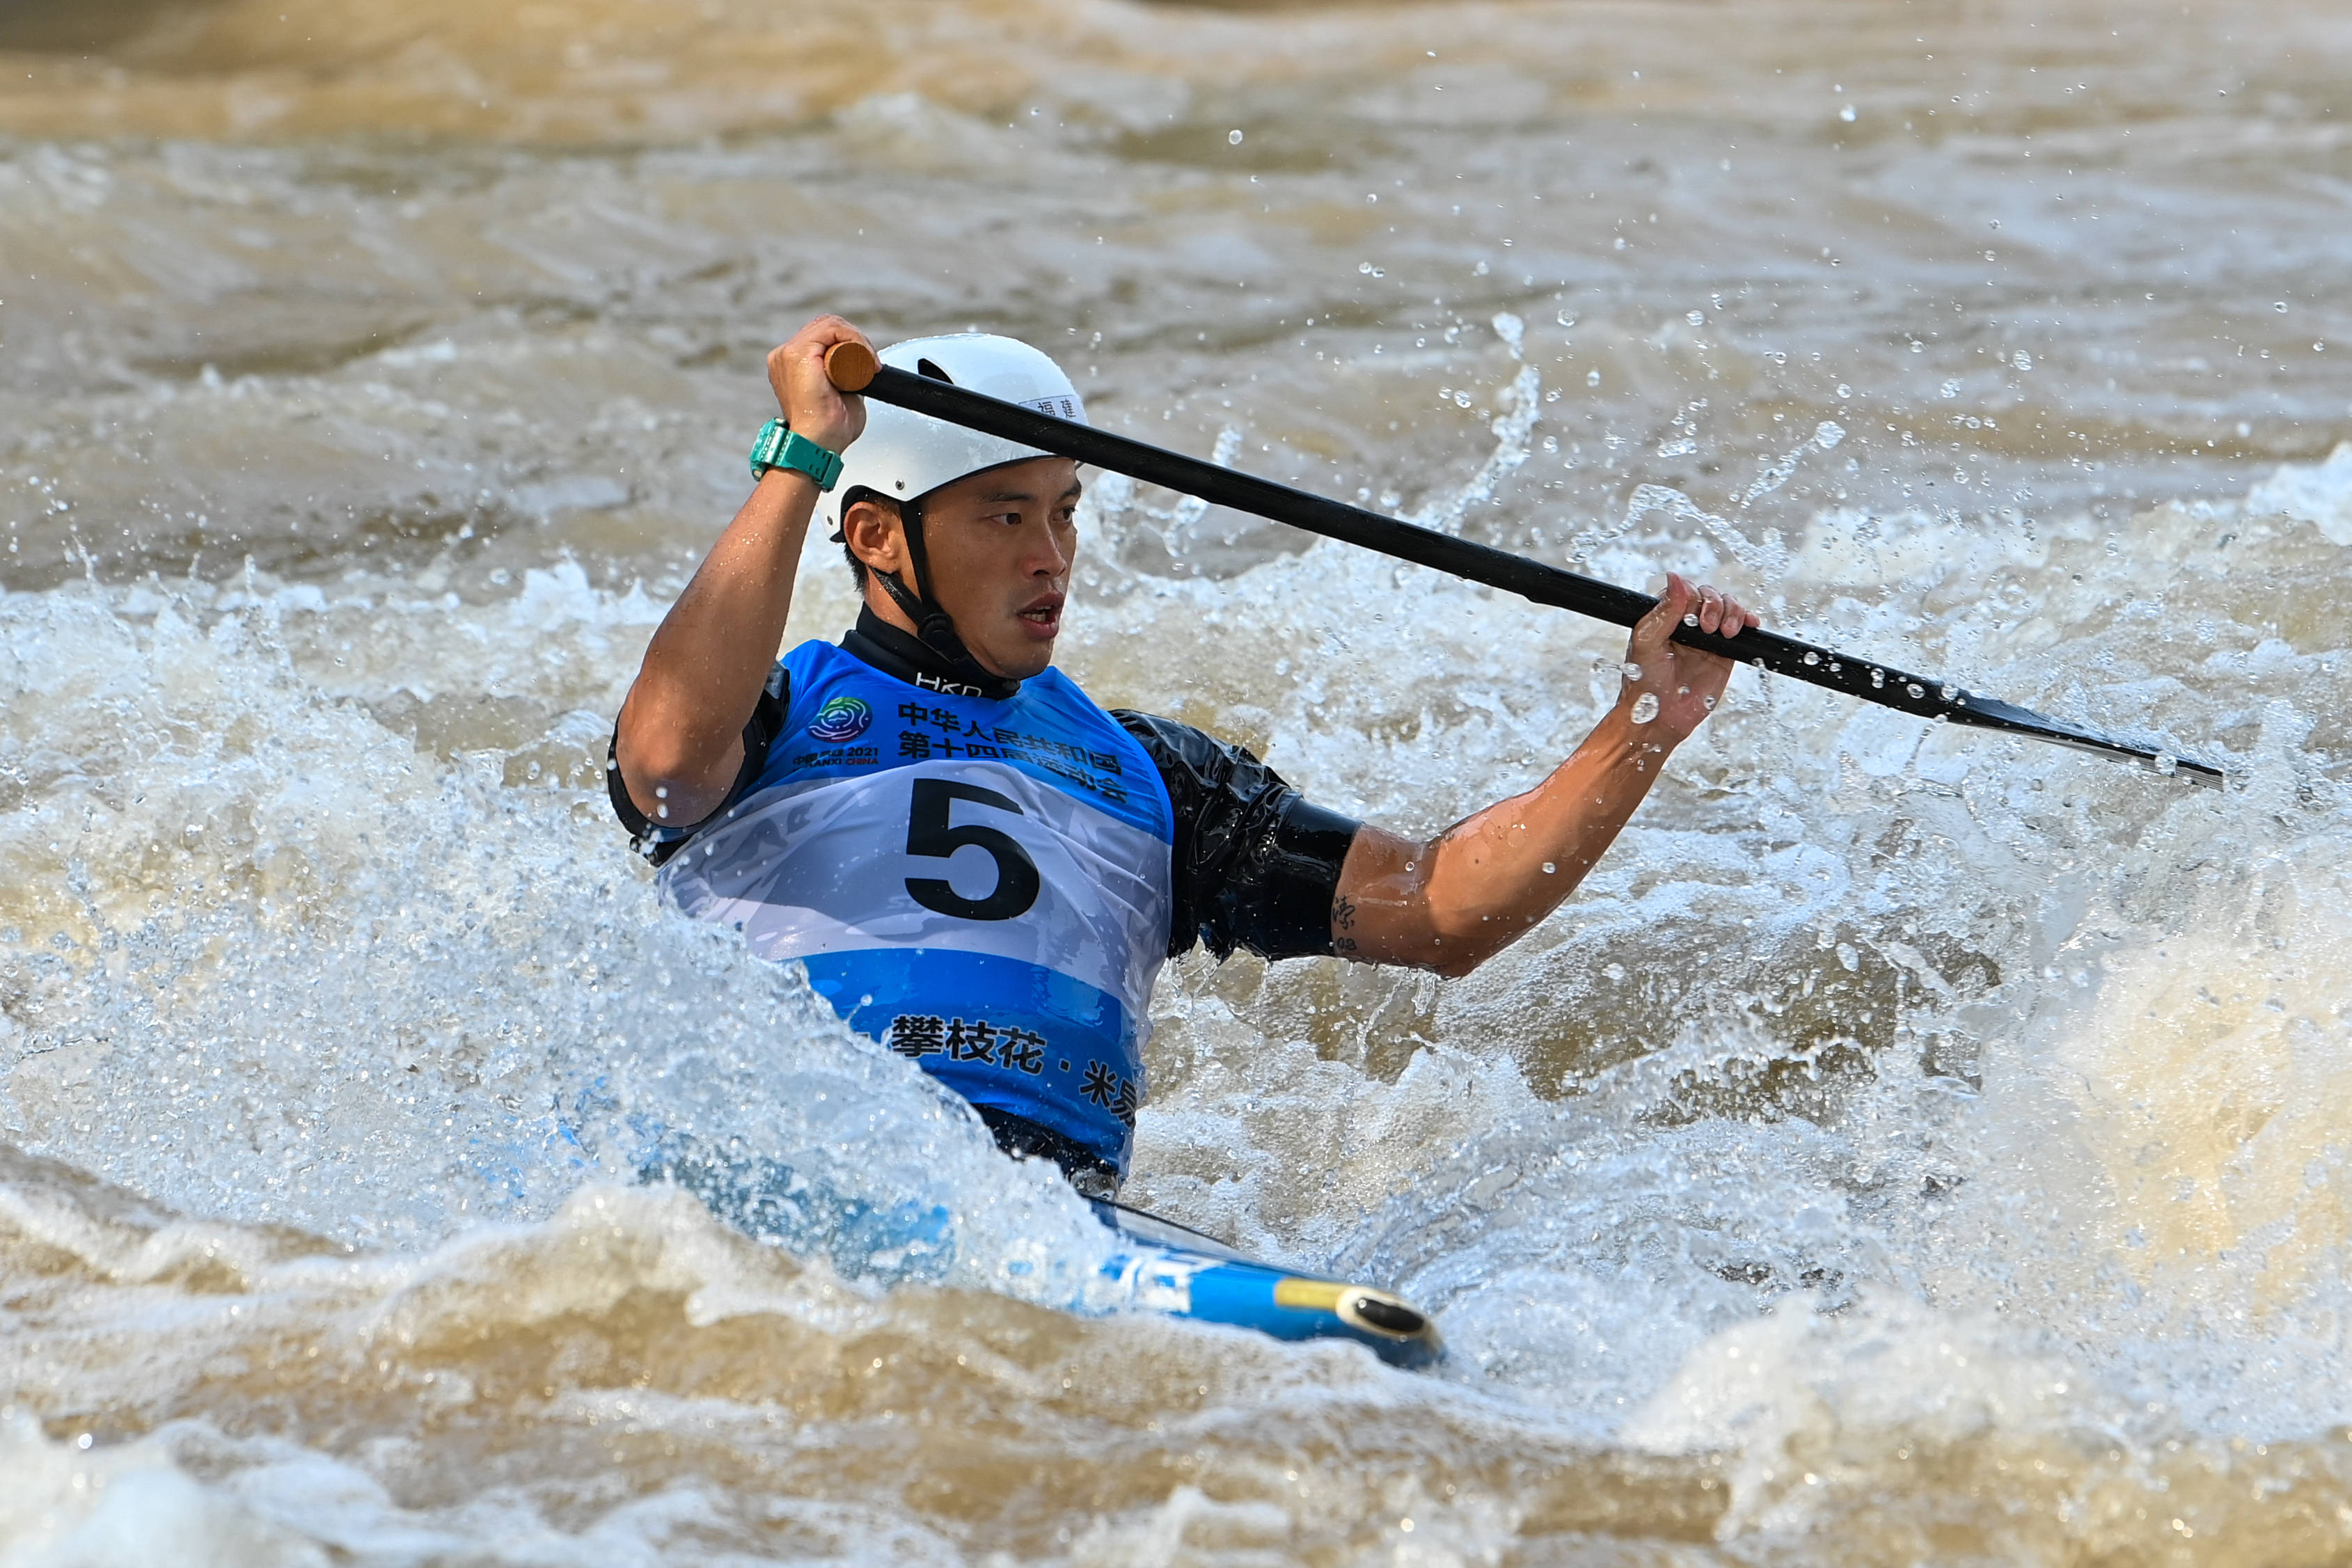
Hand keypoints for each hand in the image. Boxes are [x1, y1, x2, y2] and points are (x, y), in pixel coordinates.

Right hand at [765, 315, 871, 455]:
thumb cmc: (829, 431)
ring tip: (870, 363)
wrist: (818, 445)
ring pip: (830, 325)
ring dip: (857, 340)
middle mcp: (785, 355)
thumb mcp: (841, 395)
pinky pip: (831, 329)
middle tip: (873, 364)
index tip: (869, 366)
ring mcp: (788, 353)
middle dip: (855, 339)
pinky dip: (854, 339)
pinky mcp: (797, 354)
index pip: (823, 336)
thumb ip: (846, 380)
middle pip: (826, 326)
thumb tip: (861, 372)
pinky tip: (865, 358)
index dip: (850, 343)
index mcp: (792, 364)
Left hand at [1618, 571, 1756, 743]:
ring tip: (1725, 633)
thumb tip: (1675, 577)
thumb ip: (1664, 611)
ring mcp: (1707, 638)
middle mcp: (1686, 624)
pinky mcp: (1724, 654)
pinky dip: (1748, 621)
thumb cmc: (1644, 683)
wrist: (1660, 718)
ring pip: (1728, 607)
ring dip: (1732, 611)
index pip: (1686, 591)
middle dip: (1715, 604)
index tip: (1691, 616)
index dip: (1693, 597)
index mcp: (1665, 617)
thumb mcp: (1648, 643)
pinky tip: (1749, 624)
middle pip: (1710, 595)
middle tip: (1708, 627)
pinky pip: (1741, 630)